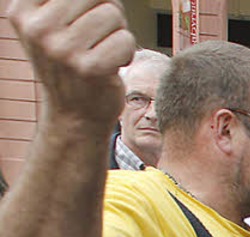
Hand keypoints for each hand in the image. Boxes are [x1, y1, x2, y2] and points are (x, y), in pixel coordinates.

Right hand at [7, 0, 134, 124]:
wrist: (73, 113)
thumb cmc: (69, 60)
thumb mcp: (50, 23)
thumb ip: (67, 1)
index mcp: (23, 11)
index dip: (90, 1)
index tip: (80, 20)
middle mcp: (37, 28)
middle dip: (106, 12)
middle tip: (95, 37)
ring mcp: (61, 49)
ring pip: (113, 13)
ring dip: (117, 33)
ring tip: (101, 50)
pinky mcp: (88, 68)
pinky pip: (125, 39)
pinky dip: (126, 52)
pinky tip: (111, 65)